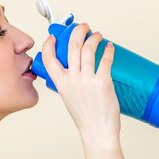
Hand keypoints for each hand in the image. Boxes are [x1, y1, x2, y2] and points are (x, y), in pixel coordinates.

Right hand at [40, 23, 125, 158]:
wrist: (97, 131)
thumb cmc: (86, 118)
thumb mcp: (70, 98)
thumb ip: (69, 84)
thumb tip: (76, 71)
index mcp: (61, 84)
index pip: (49, 59)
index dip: (49, 45)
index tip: (54, 37)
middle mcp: (72, 80)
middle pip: (72, 47)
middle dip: (78, 32)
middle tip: (84, 27)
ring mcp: (87, 80)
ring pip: (88, 50)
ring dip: (94, 38)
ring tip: (98, 35)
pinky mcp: (103, 82)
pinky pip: (105, 60)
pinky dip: (108, 51)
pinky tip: (109, 47)